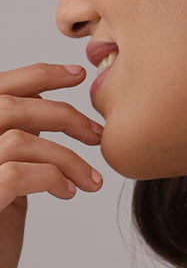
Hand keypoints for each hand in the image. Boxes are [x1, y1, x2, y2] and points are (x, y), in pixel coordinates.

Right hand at [0, 63, 103, 267]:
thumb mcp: (5, 180)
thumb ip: (17, 145)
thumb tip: (47, 112)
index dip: (37, 75)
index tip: (77, 76)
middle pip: (8, 106)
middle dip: (63, 114)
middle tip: (97, 133)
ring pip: (19, 138)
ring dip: (66, 155)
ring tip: (91, 179)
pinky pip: (17, 173)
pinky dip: (51, 176)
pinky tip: (68, 193)